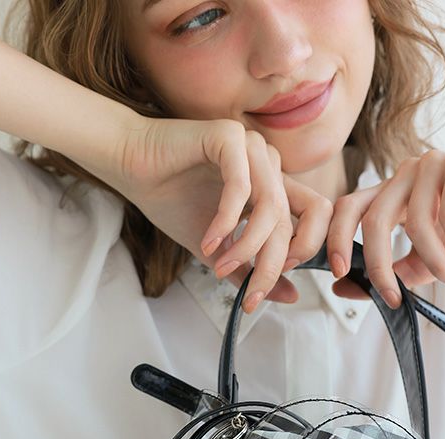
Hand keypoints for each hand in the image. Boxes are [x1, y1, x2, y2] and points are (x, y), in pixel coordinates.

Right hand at [111, 115, 333, 310]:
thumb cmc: (172, 201)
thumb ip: (252, 270)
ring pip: (270, 206)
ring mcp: (252, 148)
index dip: (301, 255)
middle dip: (271, 265)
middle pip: (290, 221)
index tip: (266, 287)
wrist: (132, 167)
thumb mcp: (218, 249)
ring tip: (222, 265)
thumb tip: (291, 296)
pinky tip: (208, 241)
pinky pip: (241, 187)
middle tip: (251, 294)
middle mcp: (270, 164)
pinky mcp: (230, 137)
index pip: (312, 219)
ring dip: (248, 245)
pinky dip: (226, 220)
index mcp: (274, 185)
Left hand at [326, 149, 444, 307]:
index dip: (336, 240)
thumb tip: (343, 289)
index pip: (348, 209)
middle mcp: (406, 175)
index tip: (339, 275)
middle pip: (373, 220)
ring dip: (436, 262)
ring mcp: (433, 163)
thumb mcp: (428, 262)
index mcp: (391, 194)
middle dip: (380, 266)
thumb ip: (393, 273)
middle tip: (393, 297)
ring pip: (415, 221)